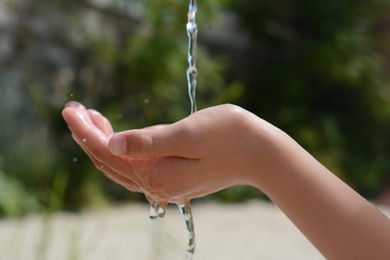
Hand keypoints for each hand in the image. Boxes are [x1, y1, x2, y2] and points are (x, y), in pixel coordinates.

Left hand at [62, 102, 276, 204]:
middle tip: (75, 110)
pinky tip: (120, 137)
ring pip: (122, 166)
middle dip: (89, 136)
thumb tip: (112, 142)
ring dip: (104, 143)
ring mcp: (167, 183)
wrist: (261, 154)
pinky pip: (138, 167)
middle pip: (111, 162)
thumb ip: (148, 141)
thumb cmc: (228, 136)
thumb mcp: (187, 133)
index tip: (69, 109)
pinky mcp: (176, 178)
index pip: (108, 153)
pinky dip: (123, 150)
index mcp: (157, 173)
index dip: (85, 131)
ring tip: (92, 118)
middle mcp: (158, 184)